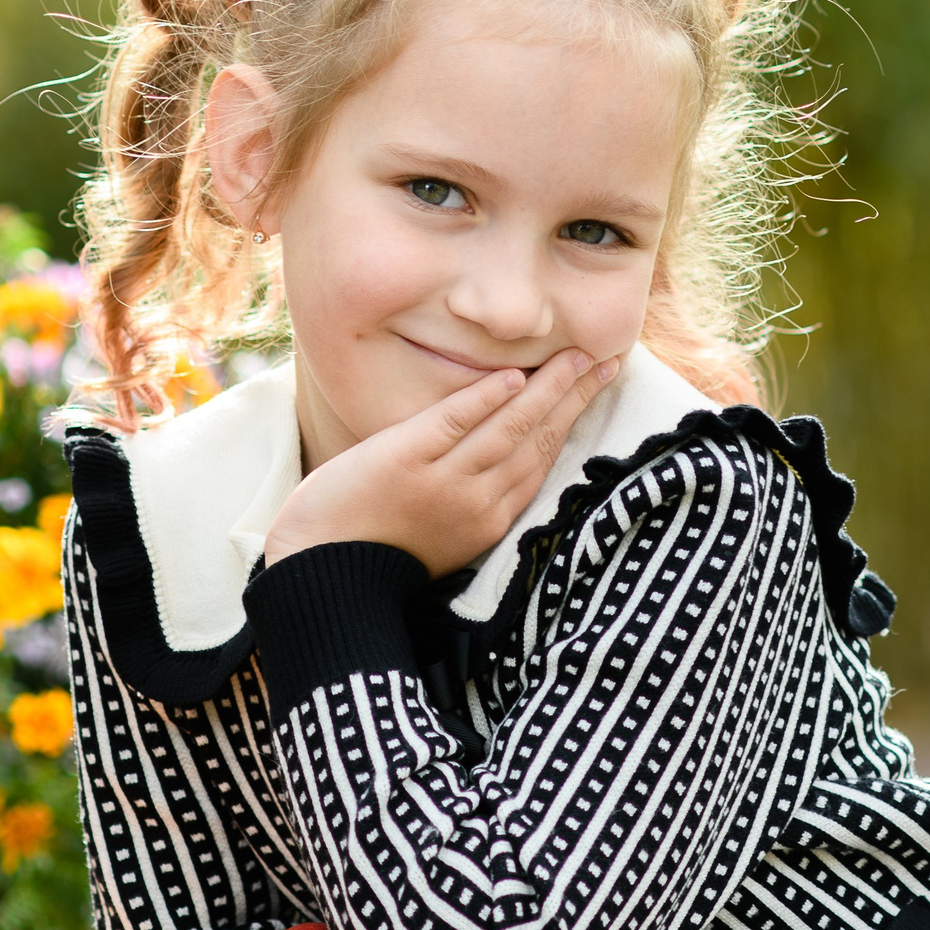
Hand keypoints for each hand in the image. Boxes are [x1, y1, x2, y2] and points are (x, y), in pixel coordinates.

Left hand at [263, 348, 619, 578]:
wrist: (323, 573)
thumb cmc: (378, 549)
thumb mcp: (444, 534)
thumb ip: (475, 497)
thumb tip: (501, 454)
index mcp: (490, 521)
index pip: (542, 460)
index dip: (573, 419)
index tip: (596, 386)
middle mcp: (476, 501)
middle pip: (537, 440)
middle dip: (575, 397)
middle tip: (607, 359)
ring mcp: (443, 480)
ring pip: (508, 428)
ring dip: (546, 389)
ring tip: (575, 356)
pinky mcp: (405, 459)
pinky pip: (455, 423)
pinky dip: (485, 399)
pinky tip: (514, 378)